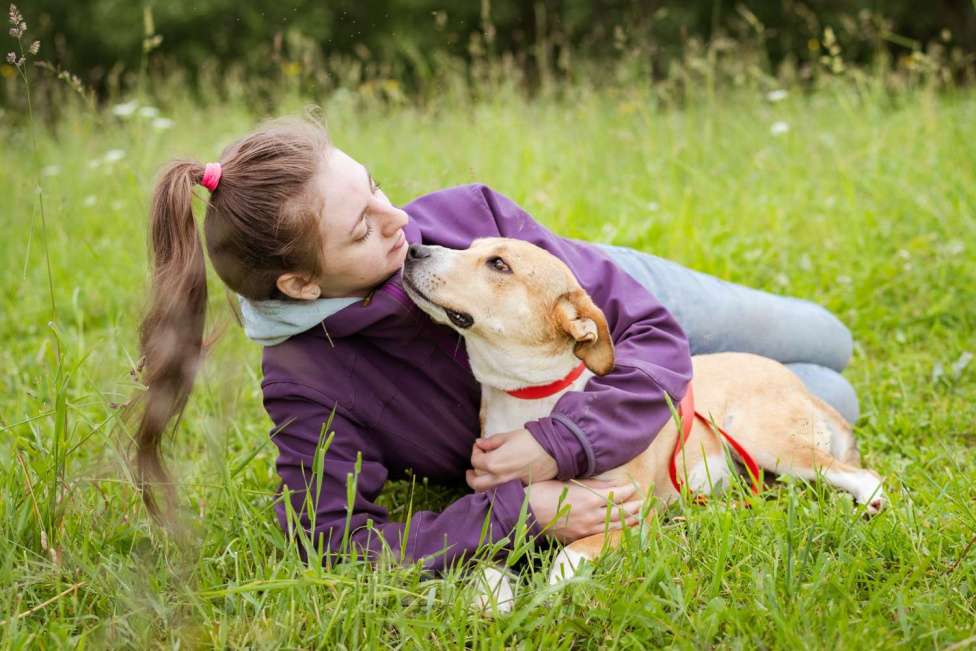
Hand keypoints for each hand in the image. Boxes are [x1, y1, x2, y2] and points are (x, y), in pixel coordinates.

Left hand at [466, 428, 558, 490]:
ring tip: (482, 477)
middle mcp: (499, 478)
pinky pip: (502, 492)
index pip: (475, 460)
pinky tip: (498, 480)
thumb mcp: (508, 436)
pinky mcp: (520, 489)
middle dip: (471, 475)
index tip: (480, 445)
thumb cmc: (531, 440)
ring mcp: (510, 486)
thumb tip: (479, 443)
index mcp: (494, 463)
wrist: (554, 450)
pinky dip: (496, 488)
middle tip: (471, 469)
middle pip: (476, 483)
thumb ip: (491, 442)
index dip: (475, 451)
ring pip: (488, 491)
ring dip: (481, 484)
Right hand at [526, 478, 644, 543]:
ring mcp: (584, 529)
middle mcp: (589, 515)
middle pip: (618, 512)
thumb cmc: (540, 492)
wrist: (522, 514)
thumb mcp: (565, 482)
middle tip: (643, 503)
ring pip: (612, 526)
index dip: (627, 491)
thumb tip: (608, 484)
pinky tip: (617, 531)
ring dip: (627, 522)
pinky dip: (611, 532)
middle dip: (632, 508)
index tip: (634, 487)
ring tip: (639, 519)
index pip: (615, 495)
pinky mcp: (576, 538)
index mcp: (587, 499)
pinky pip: (599, 536)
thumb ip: (588, 484)